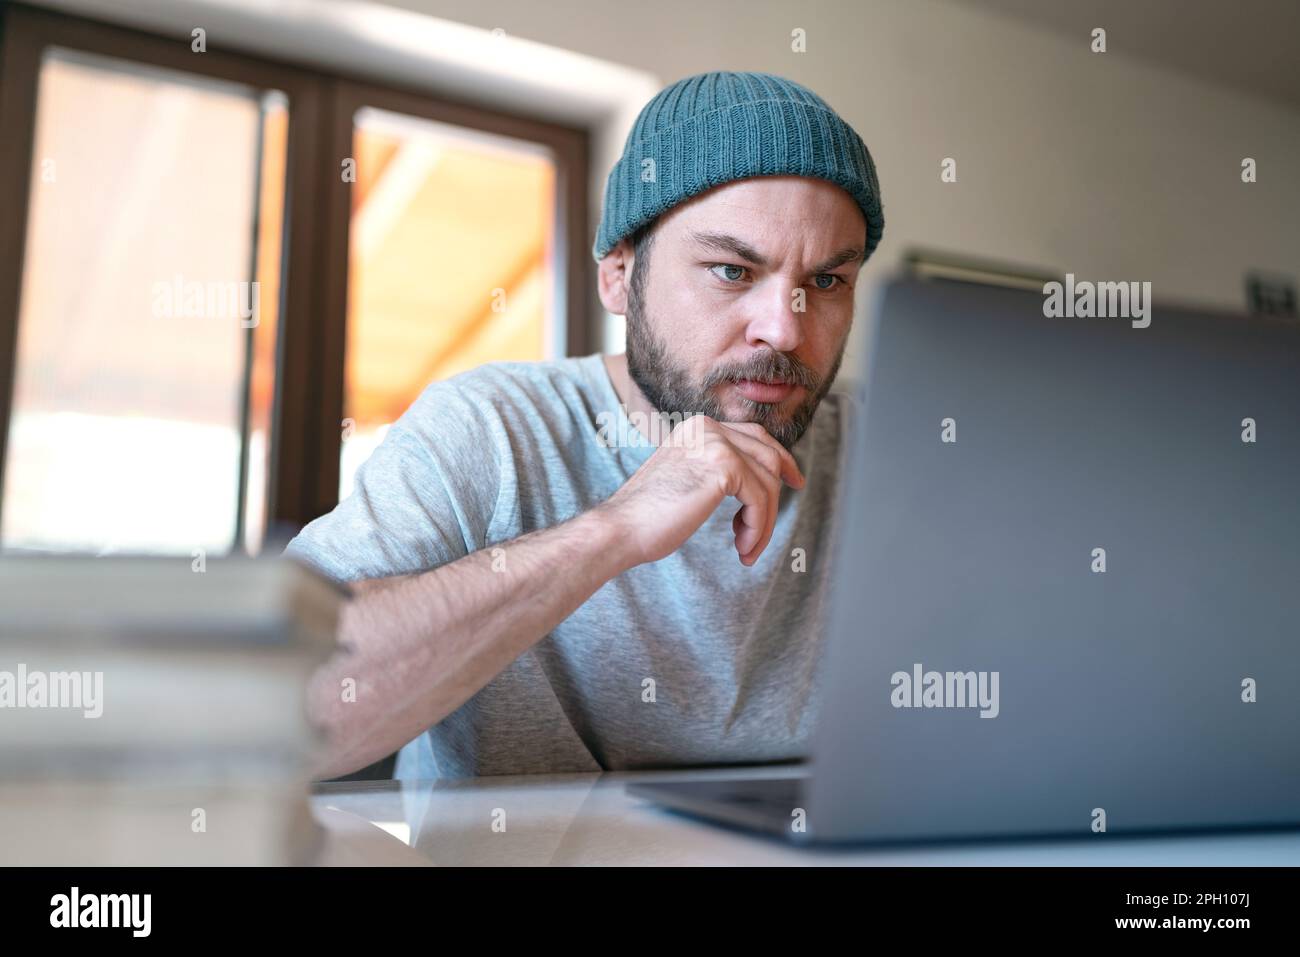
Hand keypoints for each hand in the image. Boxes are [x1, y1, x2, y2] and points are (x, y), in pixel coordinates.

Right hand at [596, 414, 804, 567]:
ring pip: (768, 482)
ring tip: (745, 547)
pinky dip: (758, 527)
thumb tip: (758, 481)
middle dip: (779, 490)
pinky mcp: (724, 466)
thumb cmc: (648, 516)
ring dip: (764, 521)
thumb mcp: (688, 480)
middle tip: (776, 522)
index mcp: (698, 427)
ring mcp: (716, 443)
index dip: (780, 459)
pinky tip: (742, 547)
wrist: (620, 528)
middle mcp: (708, 427)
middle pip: (768, 455)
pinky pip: (761, 499)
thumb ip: (716, 470)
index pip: (754, 436)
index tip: (794, 481)